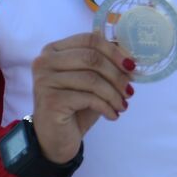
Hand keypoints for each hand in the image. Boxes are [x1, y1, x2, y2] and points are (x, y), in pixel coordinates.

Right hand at [29, 32, 133, 167]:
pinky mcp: (50, 100)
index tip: (131, 66)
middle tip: (130, 90)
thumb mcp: (93, 81)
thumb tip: (131, 56)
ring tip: (122, 105)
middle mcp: (45, 61)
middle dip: (117, 75)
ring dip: (114, 94)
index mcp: (55, 49)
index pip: (90, 39)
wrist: (56, 137)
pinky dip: (106, 106)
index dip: (115, 51)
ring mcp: (45, 80)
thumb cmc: (76, 105)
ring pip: (91, 79)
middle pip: (92, 58)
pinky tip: (112, 115)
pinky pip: (88, 98)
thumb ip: (106, 64)